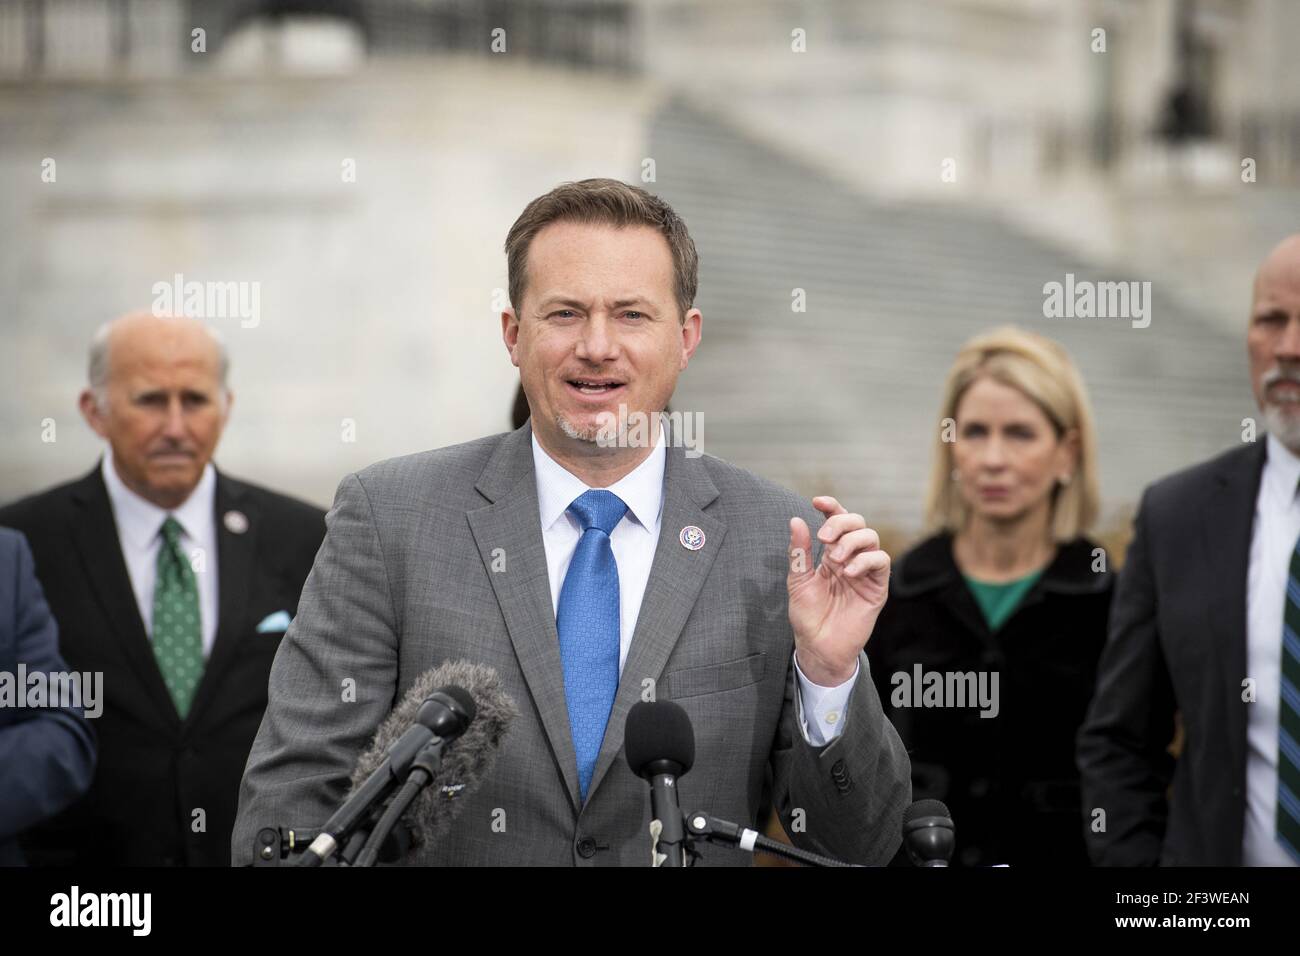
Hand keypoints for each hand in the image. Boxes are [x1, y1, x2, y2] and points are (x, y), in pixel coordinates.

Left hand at [787, 496, 889, 686]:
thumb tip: (796, 520)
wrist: (819, 646)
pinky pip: (881, 561)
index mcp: (831, 554)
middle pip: (857, 523)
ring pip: (871, 537)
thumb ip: (799, 552)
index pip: (837, 521)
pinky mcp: (877, 587)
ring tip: (836, 560)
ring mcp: (865, 572)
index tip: (817, 501)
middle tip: (824, 538)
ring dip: (852, 541)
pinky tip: (849, 571)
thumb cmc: (808, 616)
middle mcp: (851, 558)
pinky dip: (866, 560)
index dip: (831, 507)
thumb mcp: (798, 580)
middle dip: (841, 523)